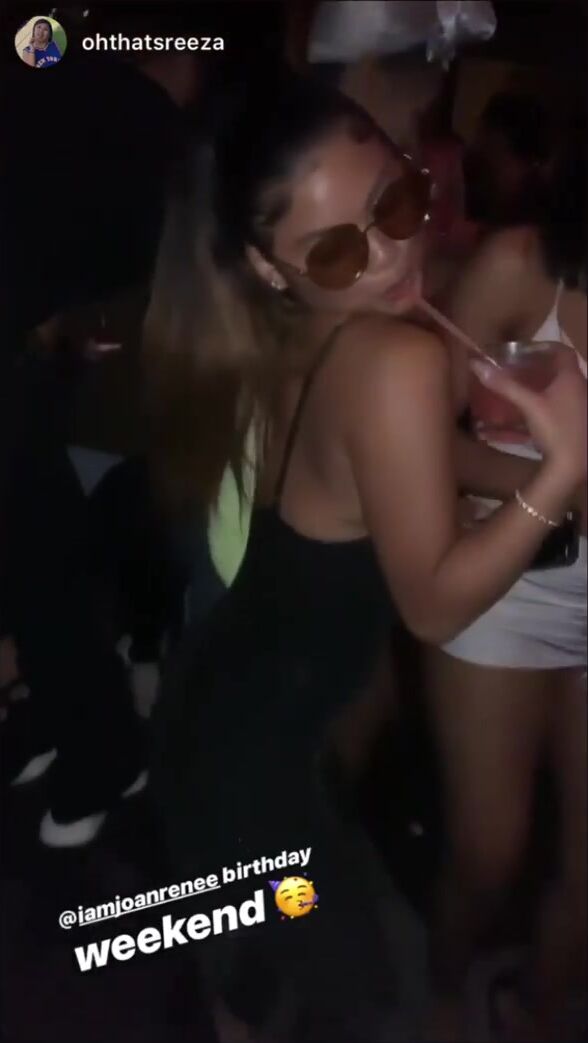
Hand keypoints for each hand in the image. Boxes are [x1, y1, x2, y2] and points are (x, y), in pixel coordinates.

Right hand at [470, 351, 586, 482]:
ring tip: (517, 392)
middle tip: (515, 370)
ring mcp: (578, 410)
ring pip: (558, 392)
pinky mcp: (574, 427)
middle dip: (537, 369)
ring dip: (539, 389)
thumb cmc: (555, 429)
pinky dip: (541, 409)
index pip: (562, 352)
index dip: (544, 347)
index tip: (524, 351)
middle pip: (559, 372)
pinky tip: (525, 419)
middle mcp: (580, 390)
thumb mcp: (529, 405)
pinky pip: (557, 410)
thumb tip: (476, 364)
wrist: (571, 467)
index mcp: (572, 379)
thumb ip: (505, 385)